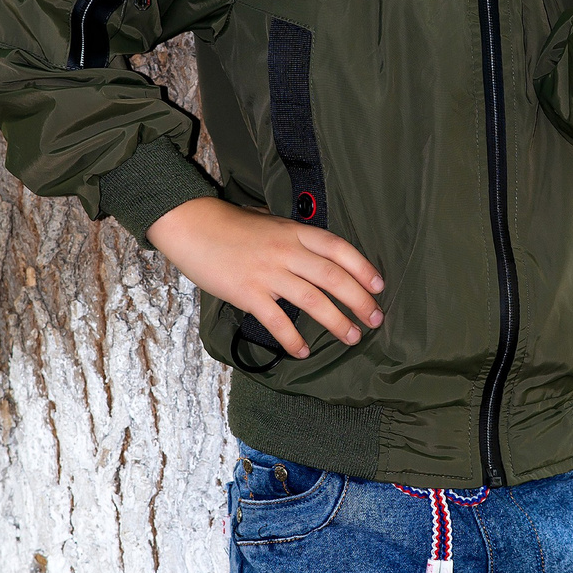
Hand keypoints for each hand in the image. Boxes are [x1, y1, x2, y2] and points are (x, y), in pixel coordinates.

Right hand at [148, 197, 383, 359]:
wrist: (192, 226)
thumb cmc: (232, 224)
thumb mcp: (271, 222)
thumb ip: (295, 238)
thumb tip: (320, 254)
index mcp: (296, 232)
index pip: (340, 249)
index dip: (363, 268)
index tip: (379, 287)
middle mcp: (287, 251)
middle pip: (334, 277)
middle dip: (360, 301)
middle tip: (376, 319)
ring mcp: (267, 272)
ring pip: (313, 300)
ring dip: (337, 321)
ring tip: (352, 337)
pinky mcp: (247, 292)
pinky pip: (276, 320)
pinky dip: (293, 338)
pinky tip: (303, 351)